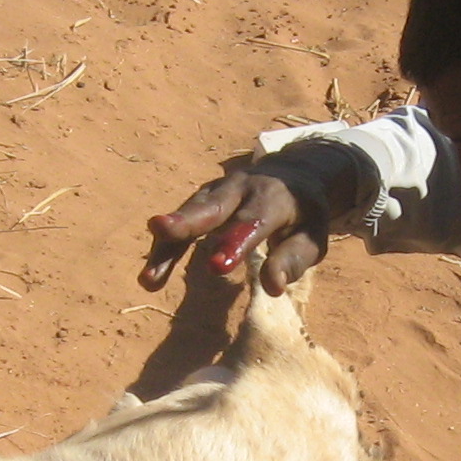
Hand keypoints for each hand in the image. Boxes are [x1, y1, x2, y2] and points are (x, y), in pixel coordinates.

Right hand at [139, 170, 327, 295]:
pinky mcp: (201, 199)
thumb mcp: (312, 235)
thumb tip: (273, 287)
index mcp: (273, 197)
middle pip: (210, 206)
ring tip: (148, 279)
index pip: (253, 221)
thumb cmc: (303, 214)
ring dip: (166, 245)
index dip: (234, 242)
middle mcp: (240, 189)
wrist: (292, 173)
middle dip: (184, 221)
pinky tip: (152, 276)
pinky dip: (165, 248)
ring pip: (187, 216)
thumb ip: (293, 258)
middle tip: (159, 229)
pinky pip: (180, 224)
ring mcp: (216, 191)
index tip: (217, 268)